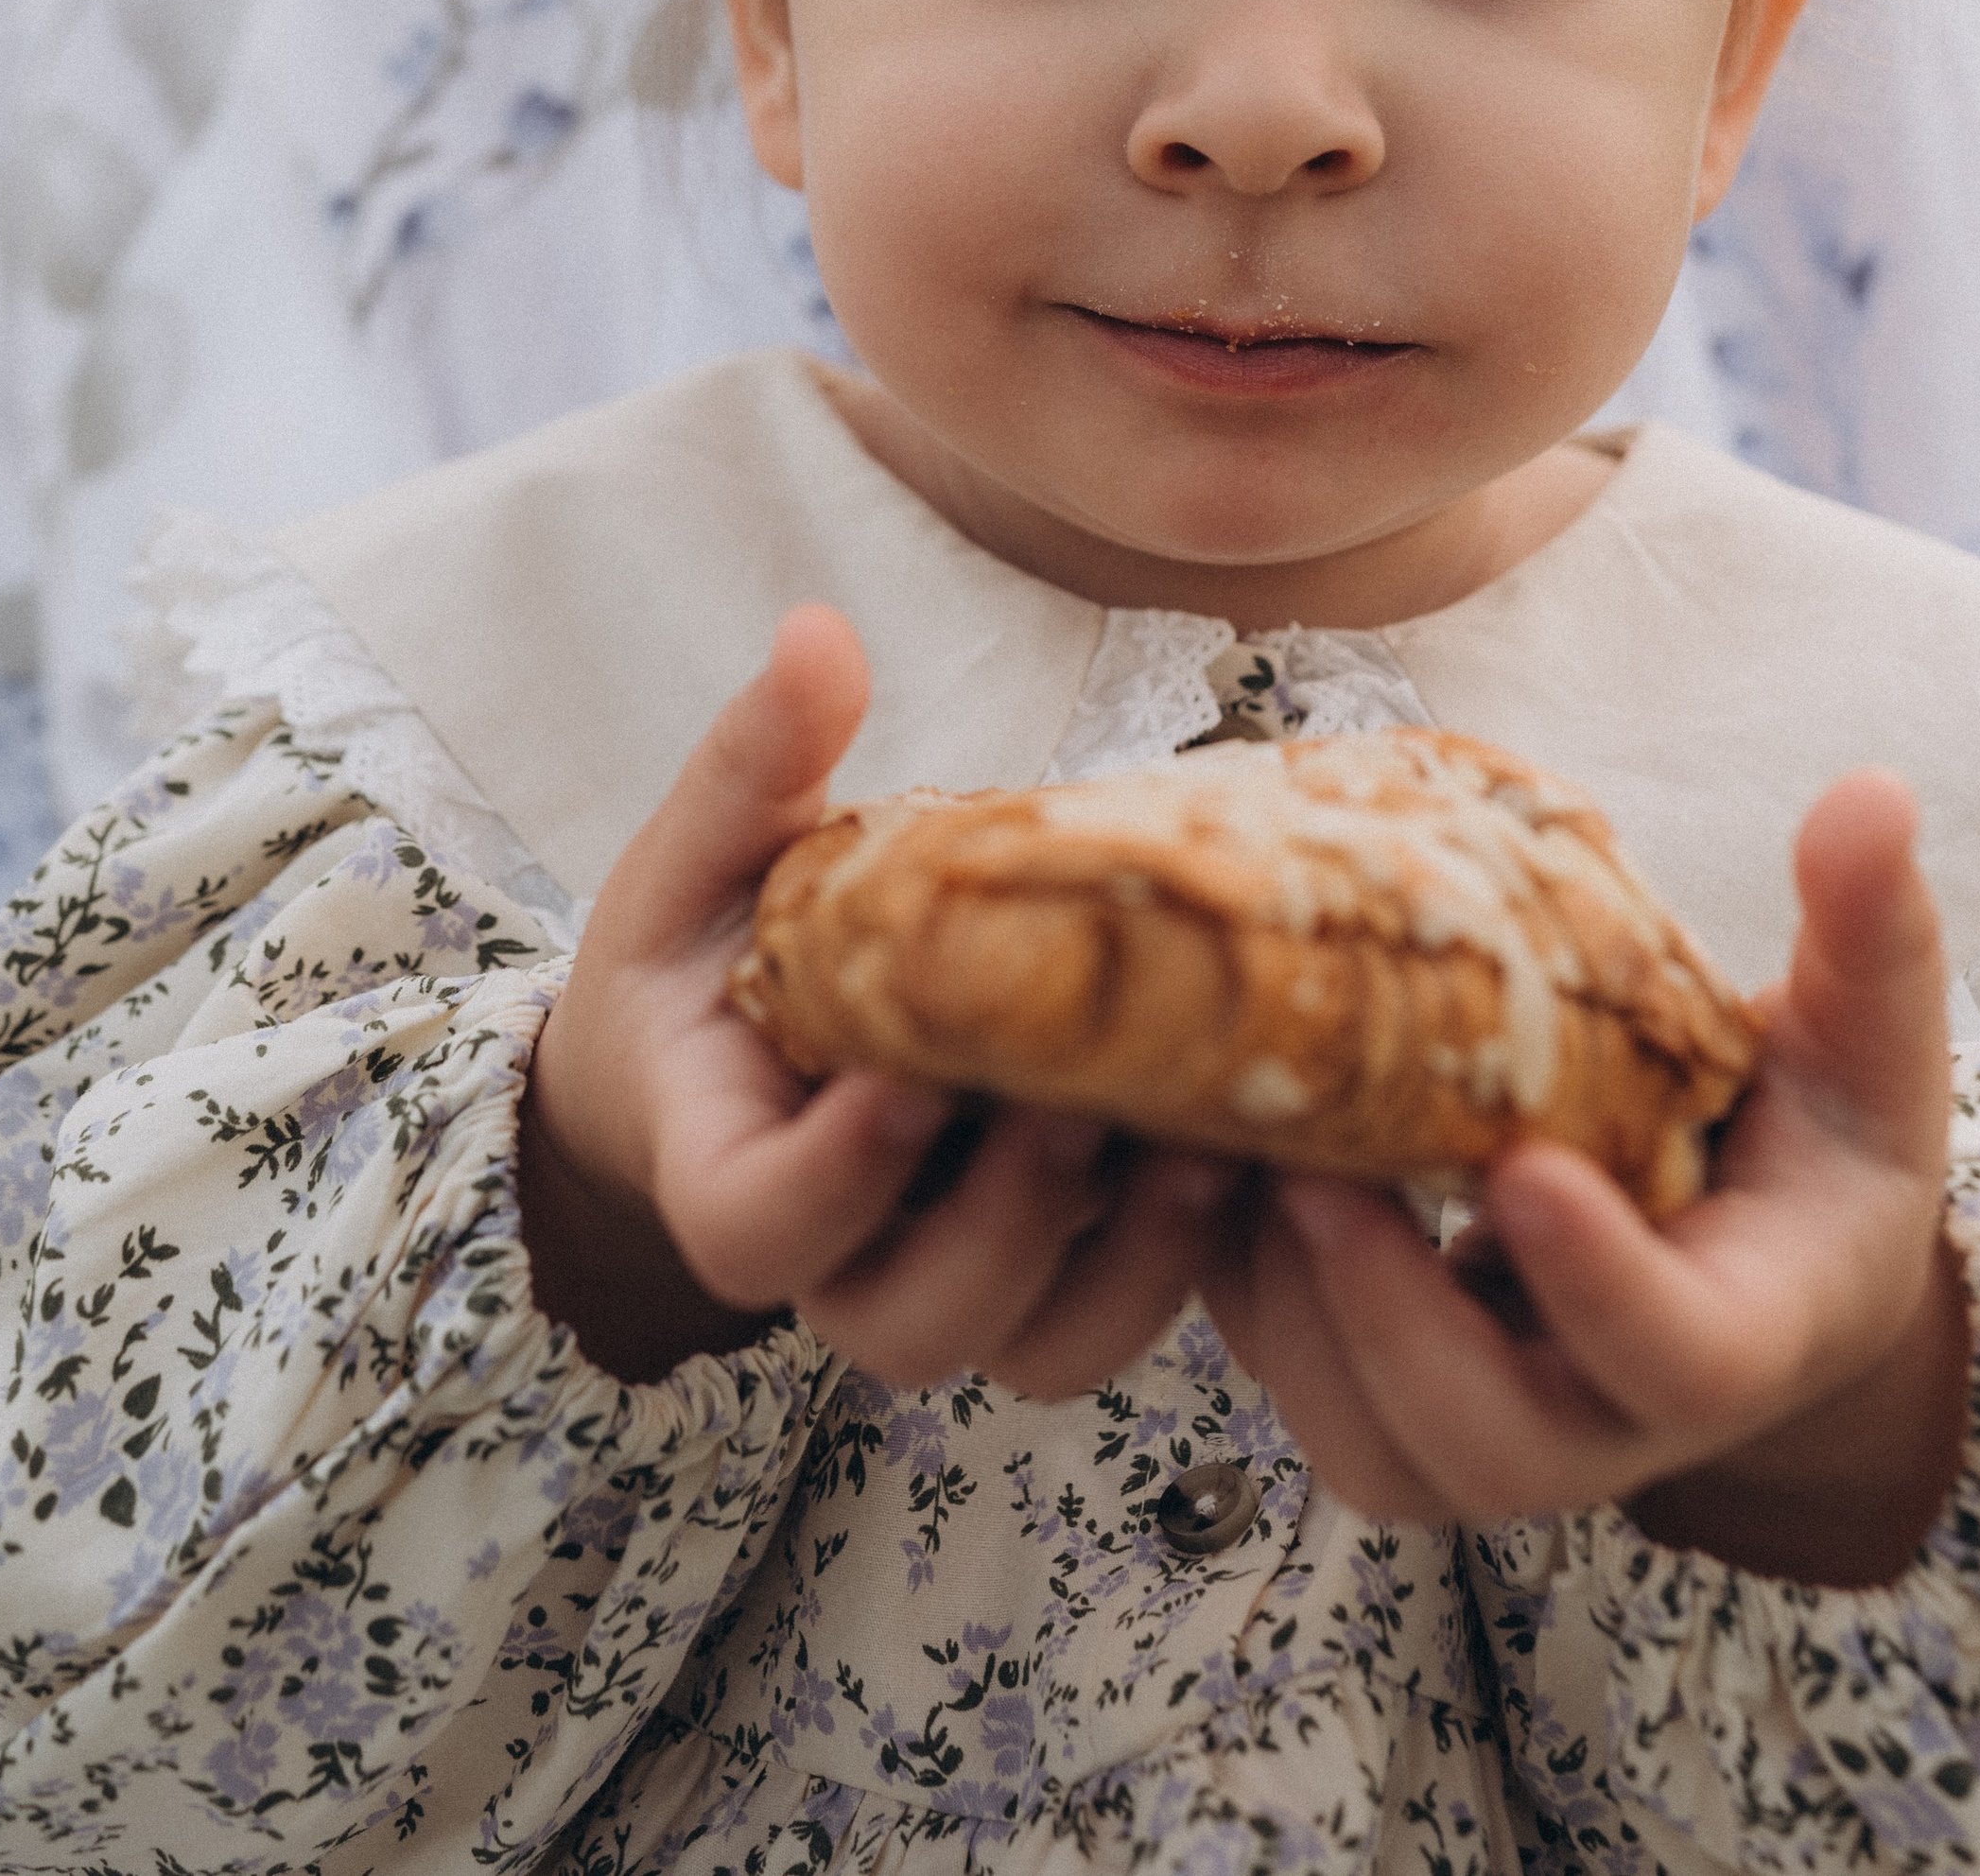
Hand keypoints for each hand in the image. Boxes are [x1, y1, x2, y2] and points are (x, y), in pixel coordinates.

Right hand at [521, 607, 1233, 1389]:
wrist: (733, 1043)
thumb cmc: (712, 941)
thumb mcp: (712, 846)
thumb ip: (758, 760)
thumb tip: (817, 634)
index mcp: (725, 1163)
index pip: (756, 1230)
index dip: (832, 1182)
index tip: (905, 1077)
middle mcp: (840, 1257)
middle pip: (910, 1321)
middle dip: (1009, 1228)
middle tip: (1084, 1103)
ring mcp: (955, 1275)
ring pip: (1035, 1345)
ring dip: (1127, 1266)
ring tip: (1206, 1143)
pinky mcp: (1056, 1262)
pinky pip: (1120, 1310)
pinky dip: (1195, 1258)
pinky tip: (1267, 1153)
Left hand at [1200, 772, 1967, 1585]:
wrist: (1759, 1250)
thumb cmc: (1817, 1138)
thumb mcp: (1867, 1038)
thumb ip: (1871, 933)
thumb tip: (1873, 793)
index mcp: (1748, 1332)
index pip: (1680, 1360)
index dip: (1599, 1283)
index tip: (1525, 1166)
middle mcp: (1615, 1420)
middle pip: (1493, 1446)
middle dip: (1388, 1321)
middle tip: (1313, 1171)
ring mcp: (1498, 1422)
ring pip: (1373, 1443)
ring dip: (1288, 1310)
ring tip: (1234, 1149)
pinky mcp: (1398, 1395)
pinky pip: (1299, 1383)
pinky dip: (1237, 1286)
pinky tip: (1207, 1148)